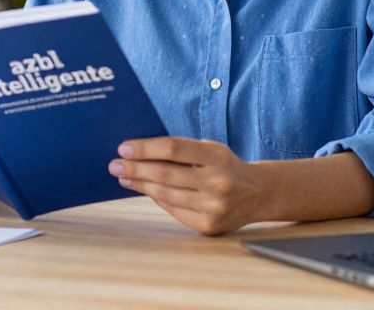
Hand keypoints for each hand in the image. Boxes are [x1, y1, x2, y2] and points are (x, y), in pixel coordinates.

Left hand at [109, 137, 266, 235]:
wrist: (259, 193)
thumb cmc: (226, 166)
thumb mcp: (211, 149)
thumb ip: (182, 150)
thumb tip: (139, 151)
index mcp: (217, 157)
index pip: (174, 149)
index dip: (146, 148)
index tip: (124, 147)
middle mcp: (217, 183)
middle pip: (165, 174)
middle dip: (135, 169)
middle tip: (114, 164)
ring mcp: (213, 207)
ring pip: (166, 195)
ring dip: (140, 185)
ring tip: (124, 177)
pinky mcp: (208, 226)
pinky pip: (173, 210)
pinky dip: (156, 199)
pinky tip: (144, 190)